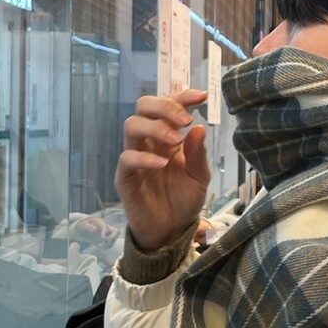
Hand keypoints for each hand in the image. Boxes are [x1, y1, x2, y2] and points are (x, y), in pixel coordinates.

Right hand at [116, 89, 209, 252]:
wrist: (171, 230)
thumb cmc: (184, 200)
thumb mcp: (199, 176)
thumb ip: (198, 153)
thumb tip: (199, 127)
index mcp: (168, 135)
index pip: (169, 106)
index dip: (182, 96)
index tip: (202, 96)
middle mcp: (149, 141)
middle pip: (143, 106)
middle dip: (164, 106)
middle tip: (184, 119)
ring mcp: (135, 157)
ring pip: (131, 125)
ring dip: (154, 127)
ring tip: (175, 140)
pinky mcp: (125, 177)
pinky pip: (127, 158)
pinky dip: (144, 157)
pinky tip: (162, 163)